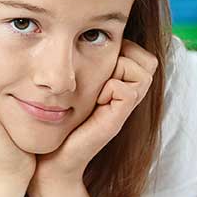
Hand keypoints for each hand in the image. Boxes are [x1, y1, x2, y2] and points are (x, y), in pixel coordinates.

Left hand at [34, 40, 157, 187]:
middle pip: (148, 61)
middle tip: (98, 74)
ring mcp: (123, 110)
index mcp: (119, 87)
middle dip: (124, 56)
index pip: (143, 55)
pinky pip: (128, 91)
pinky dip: (110, 87)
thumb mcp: (70, 86)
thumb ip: (83, 64)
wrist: (48, 160)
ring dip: (117, 70)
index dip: (125, 49)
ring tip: (96, 87)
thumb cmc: (54, 122)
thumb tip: (84, 36)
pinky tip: (95, 100)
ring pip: (143, 72)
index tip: (97, 61)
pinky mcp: (116, 122)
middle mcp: (126, 97)